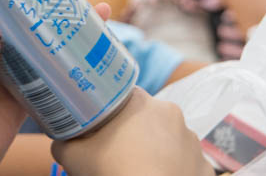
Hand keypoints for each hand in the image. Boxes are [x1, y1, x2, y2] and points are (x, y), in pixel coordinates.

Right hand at [51, 88, 212, 175]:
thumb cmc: (112, 173)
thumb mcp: (72, 156)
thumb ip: (64, 141)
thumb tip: (60, 139)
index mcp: (141, 102)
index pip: (123, 97)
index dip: (111, 112)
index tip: (103, 127)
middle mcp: (171, 114)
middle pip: (148, 118)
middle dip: (134, 133)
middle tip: (117, 153)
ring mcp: (192, 141)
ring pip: (169, 141)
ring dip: (157, 152)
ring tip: (140, 171)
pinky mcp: (205, 167)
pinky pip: (186, 164)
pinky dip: (175, 171)